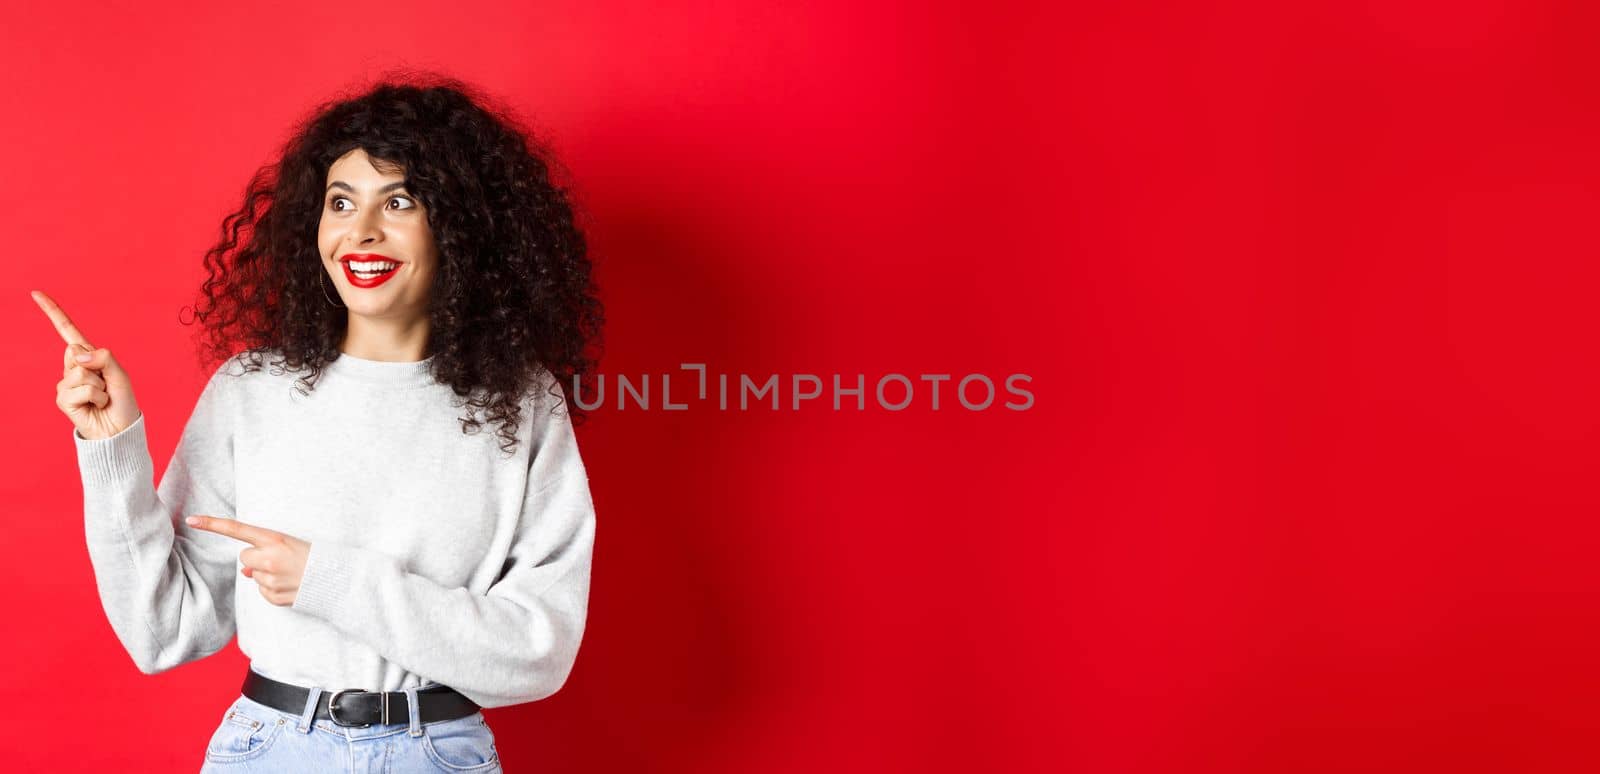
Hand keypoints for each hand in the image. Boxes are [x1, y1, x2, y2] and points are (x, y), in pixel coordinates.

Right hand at [32, 290, 142, 439]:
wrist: (118, 429)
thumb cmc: (121, 402)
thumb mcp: (120, 375)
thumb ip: (104, 358)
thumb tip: (77, 354)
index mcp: (87, 357)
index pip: (67, 330)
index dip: (52, 312)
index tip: (36, 293)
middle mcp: (72, 367)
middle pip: (77, 350)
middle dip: (99, 367)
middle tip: (105, 384)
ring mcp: (65, 383)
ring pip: (81, 372)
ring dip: (100, 385)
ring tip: (102, 397)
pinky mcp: (62, 399)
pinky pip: (83, 388)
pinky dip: (97, 397)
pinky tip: (95, 406)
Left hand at [185, 515, 310, 606]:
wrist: (337, 579)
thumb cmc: (314, 557)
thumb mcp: (291, 545)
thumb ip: (264, 552)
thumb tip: (244, 572)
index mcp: (275, 539)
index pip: (237, 530)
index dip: (213, 524)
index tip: (192, 519)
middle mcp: (269, 559)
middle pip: (244, 557)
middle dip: (257, 559)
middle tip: (281, 559)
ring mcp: (270, 579)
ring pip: (253, 575)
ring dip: (266, 574)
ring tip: (290, 573)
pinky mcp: (272, 596)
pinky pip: (261, 591)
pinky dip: (272, 589)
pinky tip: (290, 585)